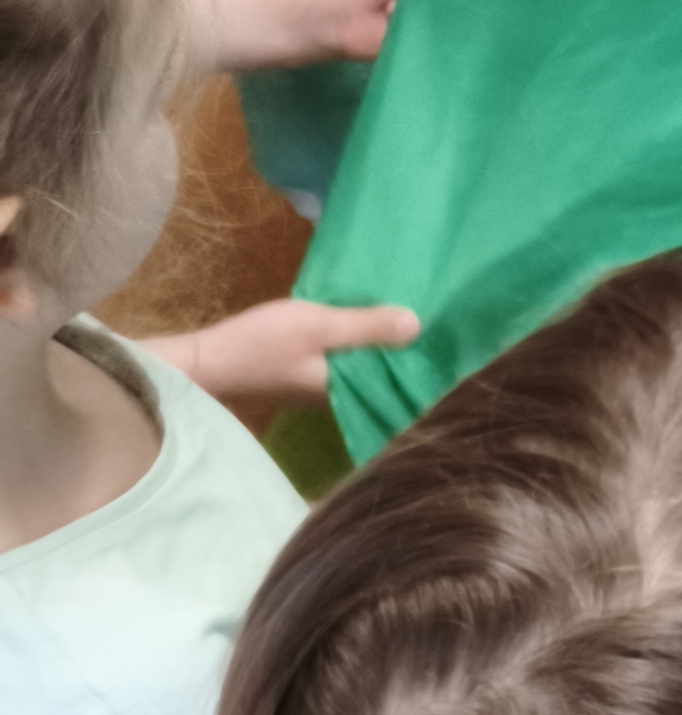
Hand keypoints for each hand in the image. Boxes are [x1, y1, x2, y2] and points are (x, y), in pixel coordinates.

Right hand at [155, 296, 420, 420]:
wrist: (201, 362)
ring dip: (375, 346)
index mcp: (343, 393)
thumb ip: (365, 325)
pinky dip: (353, 344)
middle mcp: (333, 398)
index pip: (392, 385)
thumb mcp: (318, 326)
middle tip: (433, 322)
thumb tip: (418, 326)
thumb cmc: (261, 346)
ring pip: (357, 367)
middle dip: (399, 352)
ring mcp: (314, 389)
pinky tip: (362, 322)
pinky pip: (339, 361)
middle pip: (376, 375)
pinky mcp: (300, 375)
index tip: (446, 342)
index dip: (416, 364)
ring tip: (405, 316)